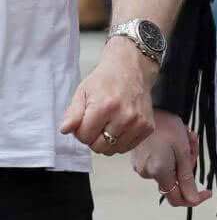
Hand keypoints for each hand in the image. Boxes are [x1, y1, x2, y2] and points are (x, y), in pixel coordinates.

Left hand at [60, 38, 156, 153]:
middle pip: (99, 147)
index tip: (86, 121)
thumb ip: (73, 113)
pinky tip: (120, 127)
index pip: (84, 137)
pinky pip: (128, 147)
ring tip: (109, 125)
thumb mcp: (83, 92)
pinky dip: (121, 141)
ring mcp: (138, 123)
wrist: (133, 69)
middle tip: (97, 124)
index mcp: (104, 106)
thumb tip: (65, 130)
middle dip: (93, 138)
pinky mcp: (148, 127)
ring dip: (107, 141)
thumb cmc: (106, 80)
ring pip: (114, 150)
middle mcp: (124, 116)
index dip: (81, 131)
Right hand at [130, 109, 211, 207]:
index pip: (178, 198)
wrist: (146, 111)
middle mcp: (147, 174)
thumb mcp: (182, 151)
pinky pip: (160, 164)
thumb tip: (193, 200)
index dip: (194, 198)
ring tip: (184, 136)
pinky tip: (173, 138)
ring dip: (181, 157)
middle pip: (176, 180)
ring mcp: (141, 167)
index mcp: (159, 172)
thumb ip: (187, 177)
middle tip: (193, 143)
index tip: (207, 192)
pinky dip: (171, 155)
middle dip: (189, 164)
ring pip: (170, 171)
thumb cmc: (166, 126)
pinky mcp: (139, 160)